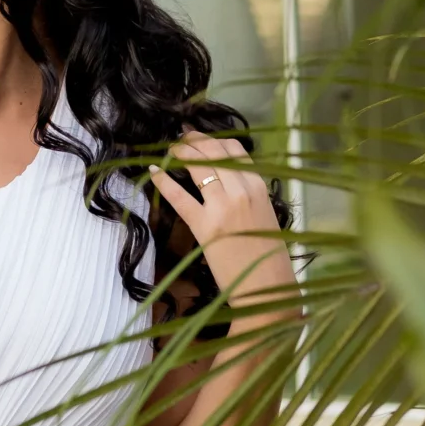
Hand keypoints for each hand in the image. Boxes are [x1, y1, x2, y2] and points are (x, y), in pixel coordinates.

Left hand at [151, 134, 292, 304]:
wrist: (267, 288)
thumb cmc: (270, 257)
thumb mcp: (267, 215)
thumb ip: (250, 195)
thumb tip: (229, 180)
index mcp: (260, 187)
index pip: (236, 151)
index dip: (216, 139)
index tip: (202, 137)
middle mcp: (241, 191)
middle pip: (214, 152)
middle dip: (195, 140)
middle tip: (182, 137)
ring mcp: (221, 207)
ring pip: (198, 167)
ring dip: (181, 153)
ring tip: (171, 149)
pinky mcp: (203, 226)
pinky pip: (180, 197)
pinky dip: (164, 182)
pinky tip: (153, 172)